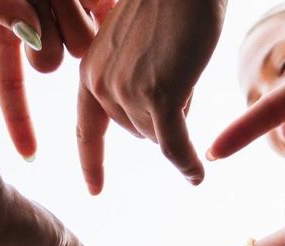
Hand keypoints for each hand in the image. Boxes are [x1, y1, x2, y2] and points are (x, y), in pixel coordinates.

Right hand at [0, 0, 112, 159]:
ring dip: (69, 13)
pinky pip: (106, 20)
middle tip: (41, 0)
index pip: (8, 85)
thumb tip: (31, 36)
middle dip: (45, 34)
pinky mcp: (105, 6)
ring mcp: (77, 20)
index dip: (18, 121)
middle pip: (49, 63)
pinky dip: (96, 4)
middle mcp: (47, 31)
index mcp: (12, 33)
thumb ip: (3, 8)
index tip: (29, 155)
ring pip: (81, 44)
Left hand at [76, 0, 225, 192]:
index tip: (94, 190)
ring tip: (185, 64)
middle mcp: (101, 86)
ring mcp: (126, 93)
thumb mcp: (138, 50)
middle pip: (139, 132)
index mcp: (90, 73)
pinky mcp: (156, 95)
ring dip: (180, 111)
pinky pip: (173, 145)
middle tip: (177, 67)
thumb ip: (134, 85)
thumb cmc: (169, 8)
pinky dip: (186, 162)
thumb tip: (157, 132)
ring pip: (160, 133)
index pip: (88, 130)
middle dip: (164, 113)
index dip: (92, 162)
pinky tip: (196, 176)